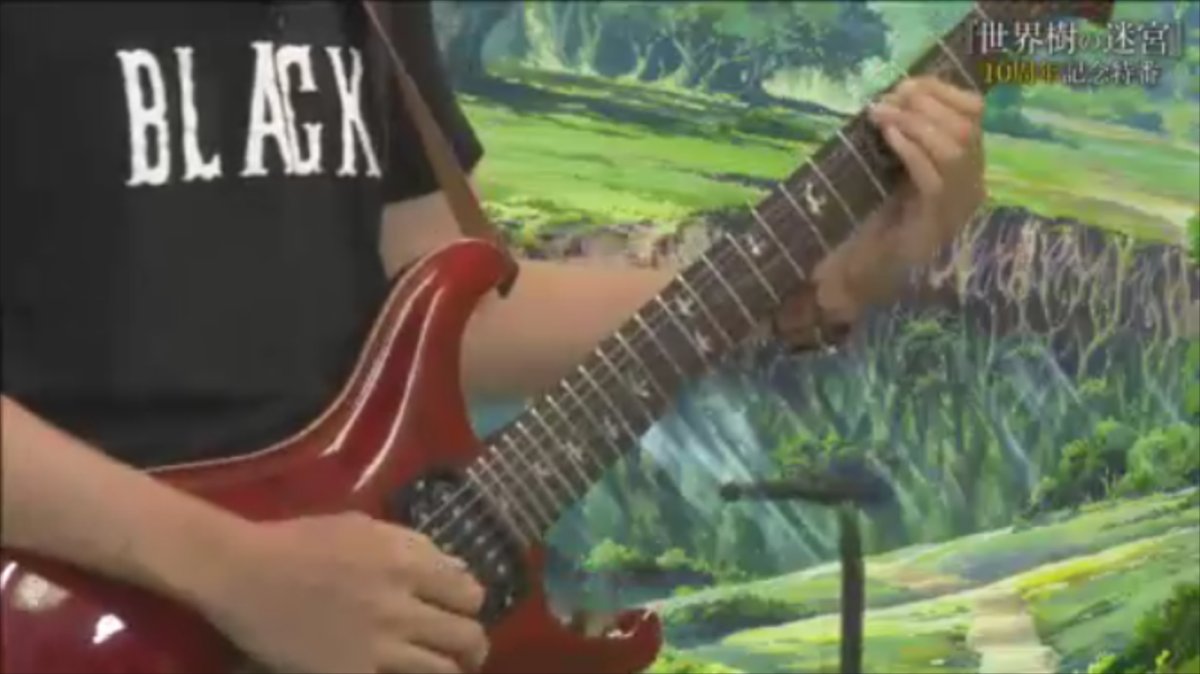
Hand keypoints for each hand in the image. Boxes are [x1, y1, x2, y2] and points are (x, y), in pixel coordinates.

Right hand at [196, 513, 488, 673]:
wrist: (242, 572)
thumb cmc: (300, 542)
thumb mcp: (364, 527)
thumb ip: (415, 545)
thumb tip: (456, 567)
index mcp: (407, 564)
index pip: (470, 594)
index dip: (470, 605)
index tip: (459, 610)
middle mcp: (400, 606)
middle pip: (467, 636)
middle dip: (471, 645)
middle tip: (462, 650)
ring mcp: (377, 645)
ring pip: (442, 670)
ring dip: (448, 669)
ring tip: (440, 668)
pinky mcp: (352, 672)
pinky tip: (398, 672)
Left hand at [772, 76, 986, 344]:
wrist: (867, 275)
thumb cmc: (880, 220)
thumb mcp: (898, 171)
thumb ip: (908, 139)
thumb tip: (895, 96)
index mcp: (968, 168)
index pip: (975, 114)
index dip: (944, 91)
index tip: (908, 83)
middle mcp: (973, 186)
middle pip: (967, 128)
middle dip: (927, 103)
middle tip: (890, 98)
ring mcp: (959, 206)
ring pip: (954, 149)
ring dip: (916, 123)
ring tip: (883, 113)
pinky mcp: (937, 223)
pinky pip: (934, 177)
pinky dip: (912, 150)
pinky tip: (890, 136)